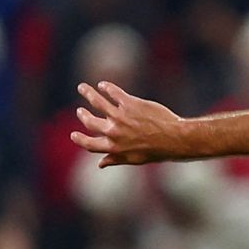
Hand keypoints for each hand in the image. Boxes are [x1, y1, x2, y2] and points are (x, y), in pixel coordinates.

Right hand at [71, 81, 189, 166]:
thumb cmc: (157, 151)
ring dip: (87, 93)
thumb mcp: (135, 159)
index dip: (79, 139)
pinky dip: (106, 87)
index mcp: (113, 147)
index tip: (73, 134)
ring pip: (97, 101)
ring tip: (82, 88)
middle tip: (80, 111)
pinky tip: (103, 85)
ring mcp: (120, 116)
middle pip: (90, 122)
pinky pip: (113, 92)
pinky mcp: (130, 104)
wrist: (176, 138)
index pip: (89, 144)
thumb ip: (115, 159)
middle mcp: (113, 132)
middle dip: (83, 115)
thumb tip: (99, 164)